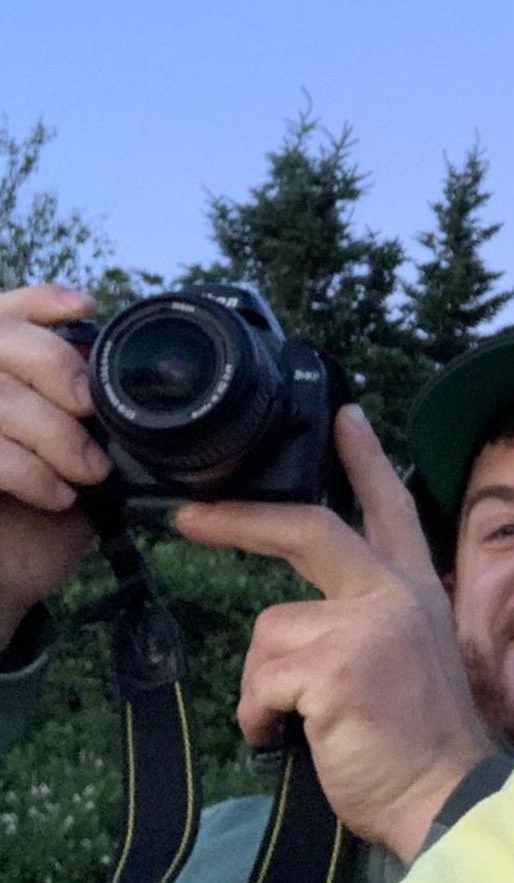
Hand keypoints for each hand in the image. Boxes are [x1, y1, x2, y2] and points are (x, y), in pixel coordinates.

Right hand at [0, 285, 108, 648]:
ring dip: (51, 432)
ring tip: (89, 470)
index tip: (85, 306)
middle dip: (52, 364)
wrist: (2, 581)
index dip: (38, 301)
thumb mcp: (71, 452)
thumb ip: (80, 409)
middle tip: (89, 406)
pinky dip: (26, 470)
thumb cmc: (40, 514)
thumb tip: (132, 377)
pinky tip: (58, 494)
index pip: (4, 312)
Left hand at [176, 405, 496, 864]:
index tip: (342, 415)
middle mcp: (395, 593)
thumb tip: (305, 616)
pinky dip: (262, 718)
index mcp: (416, 588)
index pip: (390, 507)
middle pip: (310, 528)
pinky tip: (294, 739)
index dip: (365, 458)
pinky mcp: (336, 666)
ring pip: (269, 630)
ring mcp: (368, 625)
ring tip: (300, 722)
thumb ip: (368, 619)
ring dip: (264, 686)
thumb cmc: (418, 740)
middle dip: (243, 520)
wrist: (447, 794)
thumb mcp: (406, 657)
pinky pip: (261, 682)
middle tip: (190, 515)